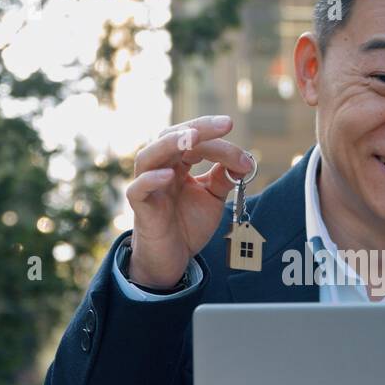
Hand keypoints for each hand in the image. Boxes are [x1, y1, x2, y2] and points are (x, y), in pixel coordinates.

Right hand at [125, 116, 253, 287]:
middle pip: (172, 137)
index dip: (220, 142)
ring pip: (148, 155)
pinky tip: (169, 175)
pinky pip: (138, 189)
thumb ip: (224, 178)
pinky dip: (151, 180)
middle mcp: (160, 168)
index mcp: (178, 163)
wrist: (173, 259)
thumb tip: (242, 159)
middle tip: (225, 125)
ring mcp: (147, 186)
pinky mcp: (140, 207)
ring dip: (170, 143)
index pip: (195, 141)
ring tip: (192, 138)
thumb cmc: (189, 224)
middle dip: (199, 128)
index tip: (245, 158)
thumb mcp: (213, 198)